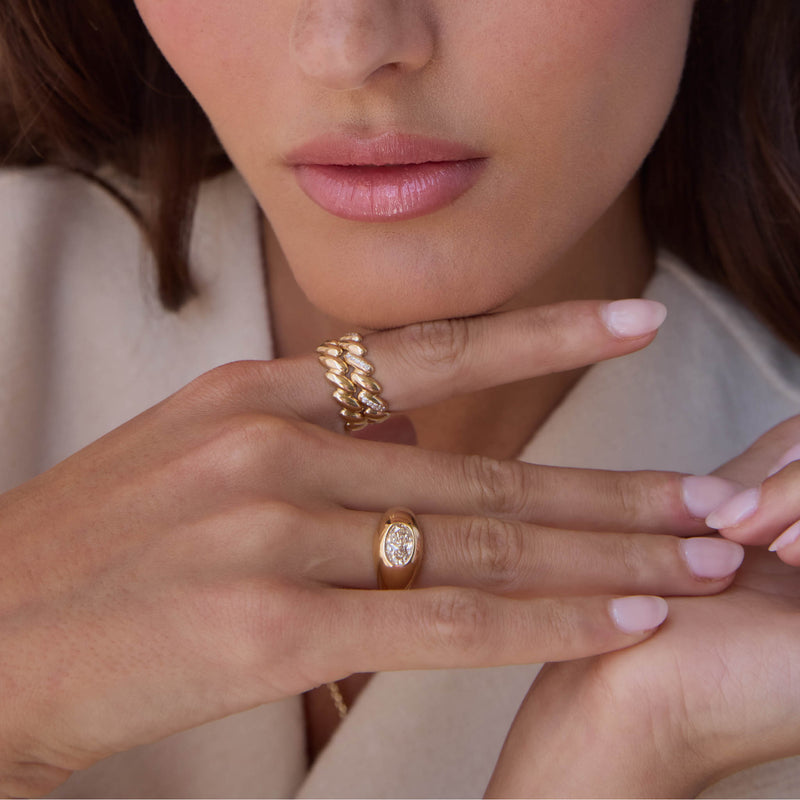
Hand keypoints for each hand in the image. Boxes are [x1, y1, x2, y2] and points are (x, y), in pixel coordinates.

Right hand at [0, 298, 738, 796]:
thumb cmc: (91, 551)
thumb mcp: (192, 455)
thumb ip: (303, 436)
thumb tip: (400, 437)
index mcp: (255, 395)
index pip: (428, 352)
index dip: (543, 333)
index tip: (634, 320)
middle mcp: (276, 446)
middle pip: (485, 471)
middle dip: (616, 489)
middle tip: (714, 495)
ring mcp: (276, 532)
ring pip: (483, 546)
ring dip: (609, 555)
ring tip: (702, 556)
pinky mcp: (271, 626)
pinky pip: (442, 622)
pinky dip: (545, 621)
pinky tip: (625, 616)